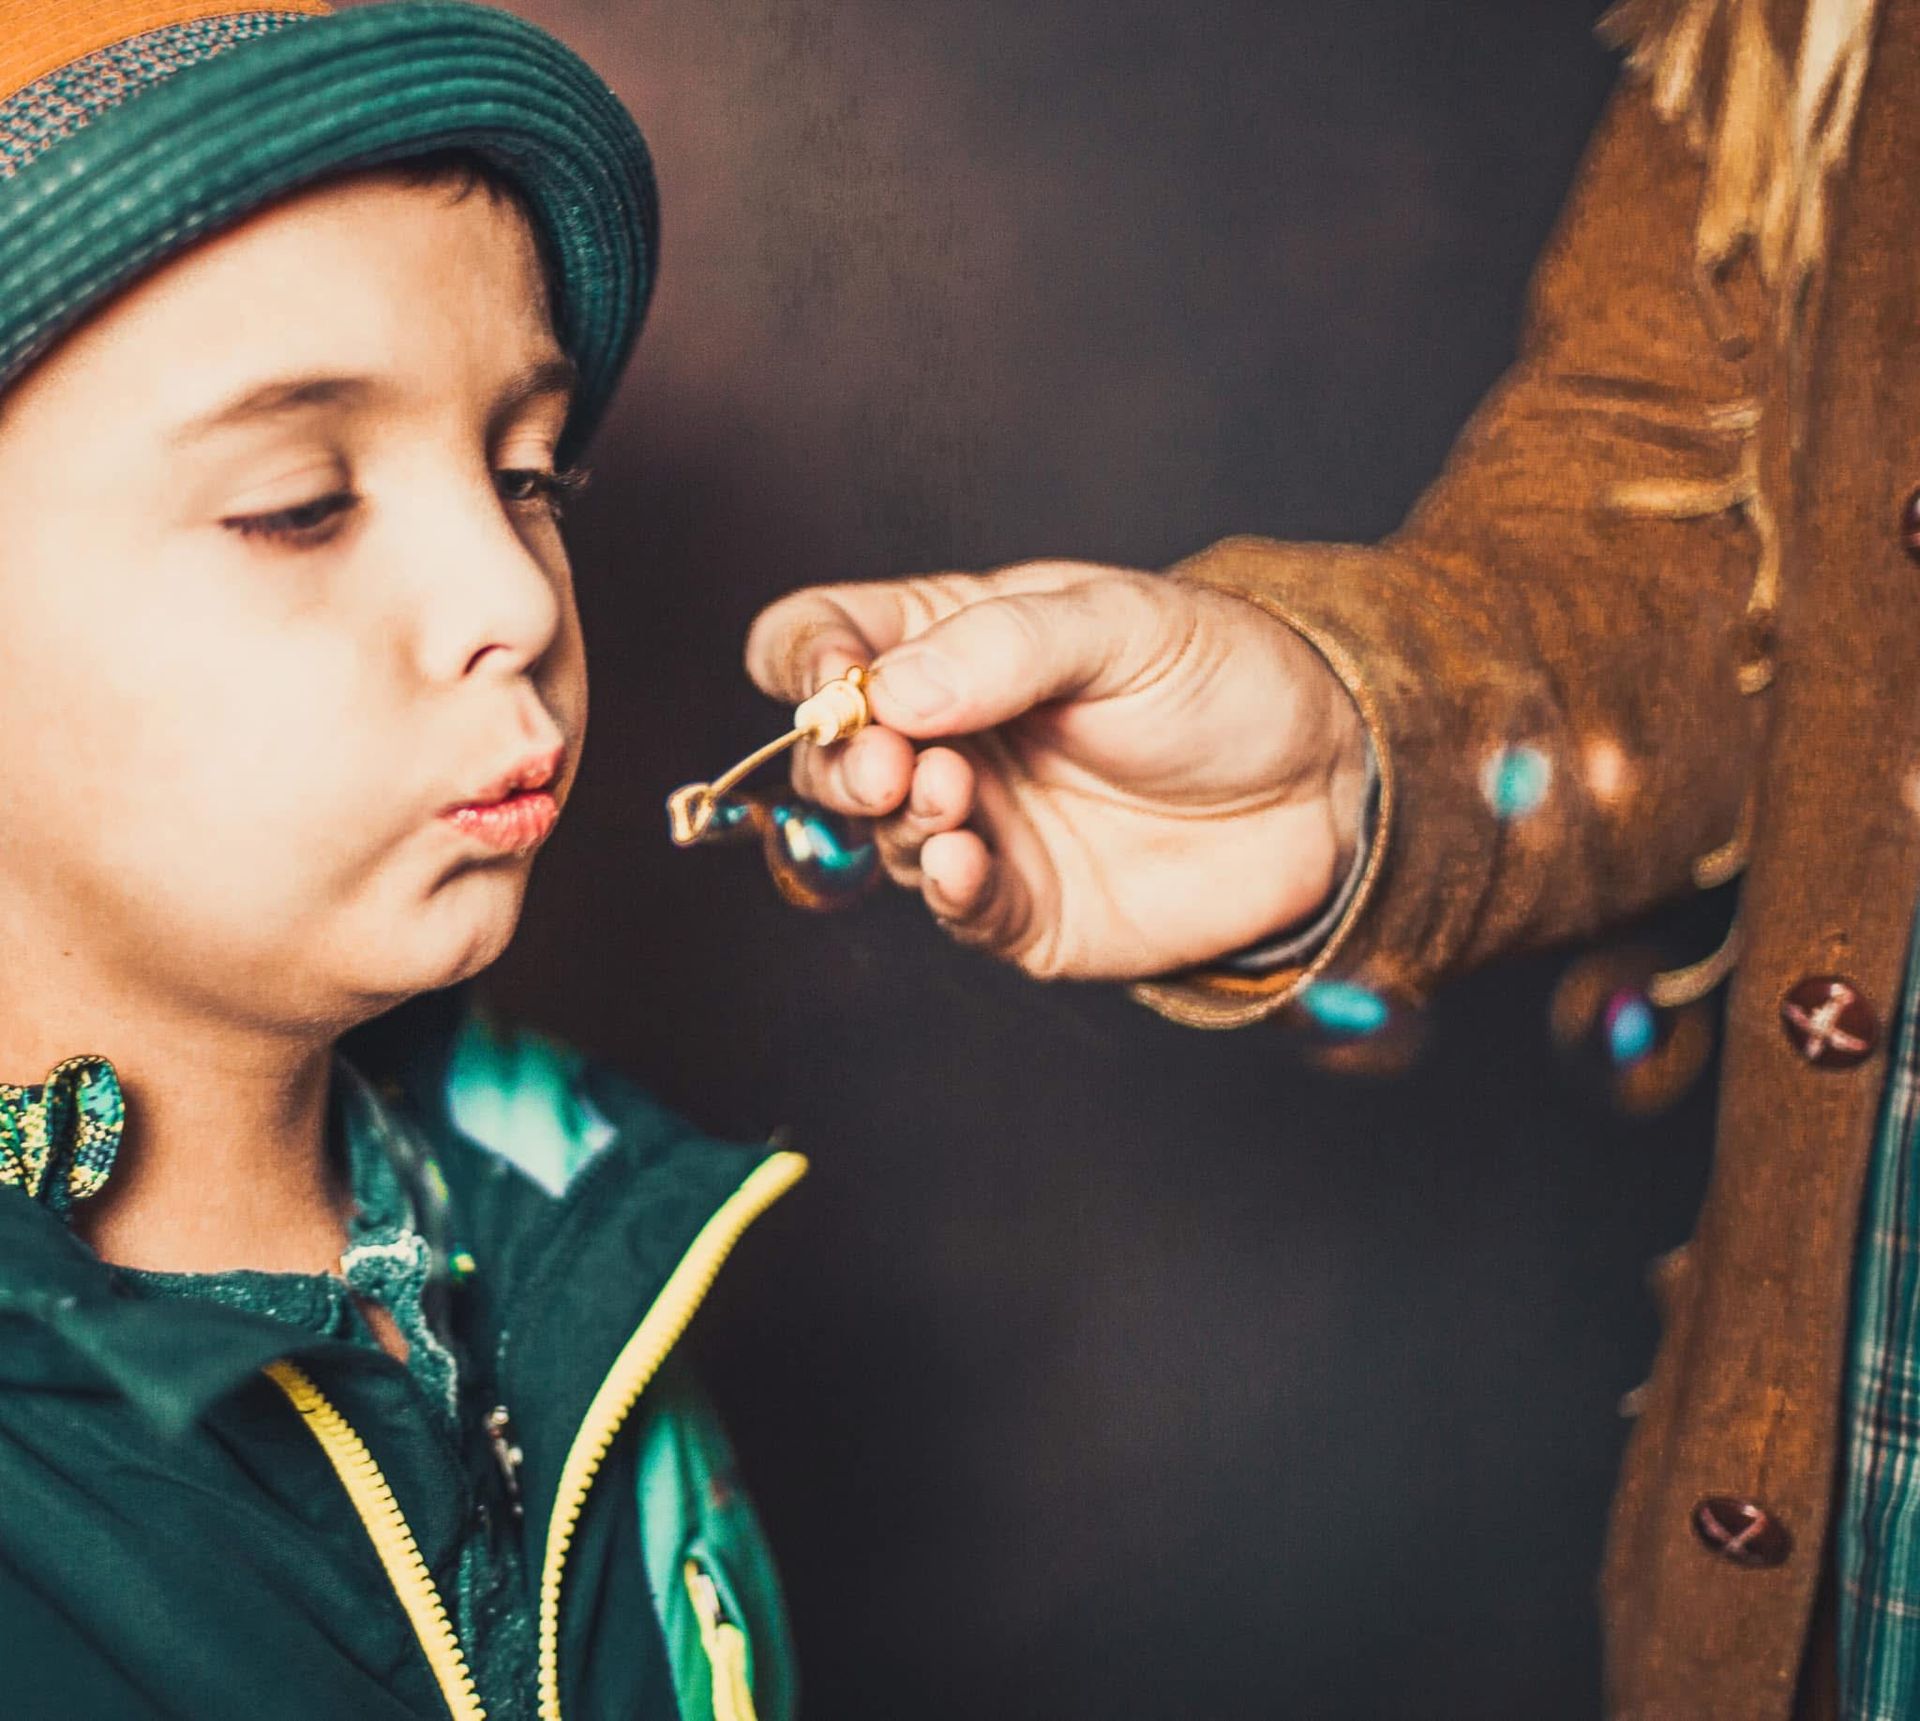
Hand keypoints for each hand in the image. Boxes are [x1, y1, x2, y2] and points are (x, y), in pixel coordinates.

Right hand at [745, 560, 1370, 979]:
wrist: (1326, 784)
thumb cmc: (1224, 679)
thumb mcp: (1122, 625)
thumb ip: (1004, 648)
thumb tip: (888, 692)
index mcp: (949, 641)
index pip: (821, 638)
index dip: (804, 656)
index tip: (836, 677)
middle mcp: (946, 736)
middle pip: (827, 755)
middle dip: (839, 761)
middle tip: (894, 763)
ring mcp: (977, 824)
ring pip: (878, 835)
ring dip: (897, 820)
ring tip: (956, 797)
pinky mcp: (1020, 907)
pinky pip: (952, 908)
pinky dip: (944, 889)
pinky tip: (964, 863)